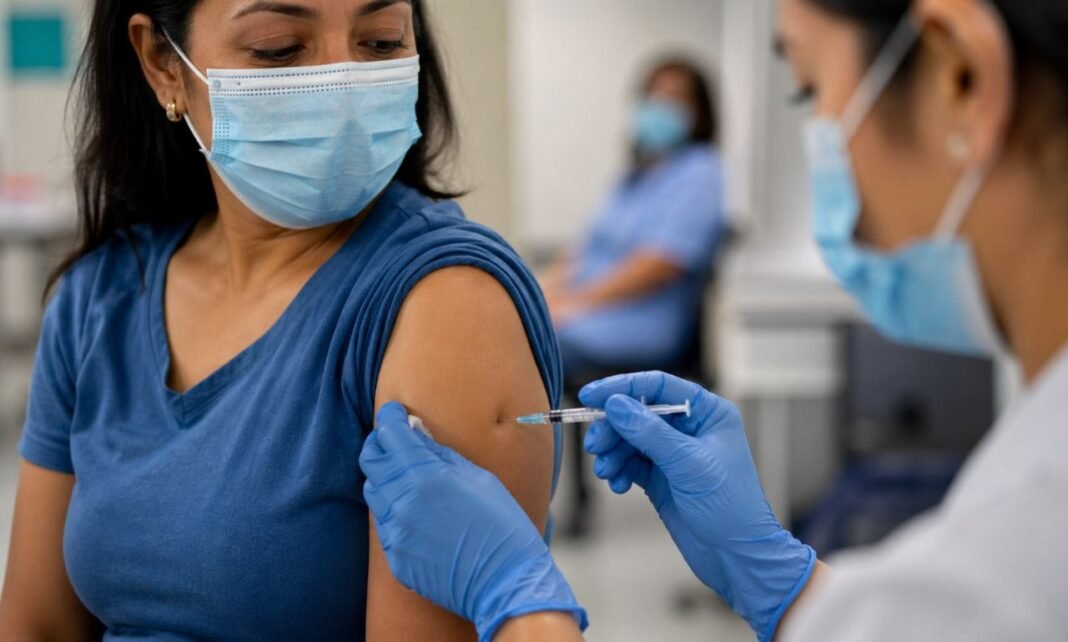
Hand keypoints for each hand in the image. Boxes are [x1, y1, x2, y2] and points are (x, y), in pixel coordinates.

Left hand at [360, 403, 586, 641]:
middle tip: (394, 439)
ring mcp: (396, 533)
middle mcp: (402, 503)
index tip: (394, 413)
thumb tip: (417, 434)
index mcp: (425, 476)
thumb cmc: (501, 525)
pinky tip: (416, 510)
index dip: (390, 418)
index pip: (390, 435)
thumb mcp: (478, 478)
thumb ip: (441, 455)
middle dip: (380, 444)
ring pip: (374, 493)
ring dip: (385, 478)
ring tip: (406, 475)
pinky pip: (384, 524)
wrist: (504, 581)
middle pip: (371, 462)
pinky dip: (394, 510)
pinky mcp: (396, 558)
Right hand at [580, 373, 815, 641]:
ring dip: (613, 452)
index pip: (658, 386)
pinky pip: (630, 463)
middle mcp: (690, 428)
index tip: (590, 395)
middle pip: (638, 412)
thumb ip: (650, 432)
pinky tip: (615, 485)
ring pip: (630, 439)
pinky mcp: (662, 477)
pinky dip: (618, 471)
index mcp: (707, 412)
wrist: (737, 557)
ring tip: (605, 471)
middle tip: (595, 446)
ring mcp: (674, 453)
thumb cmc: (730, 507)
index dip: (622, 387)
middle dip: (613, 428)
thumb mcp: (688, 465)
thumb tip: (615, 404)